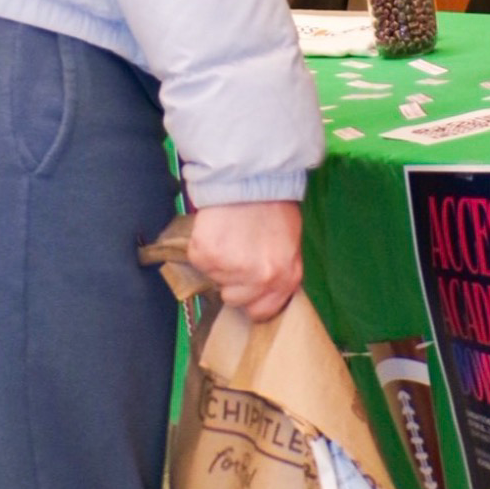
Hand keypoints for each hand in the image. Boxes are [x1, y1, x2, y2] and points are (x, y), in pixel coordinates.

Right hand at [186, 201, 303, 320]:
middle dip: (233, 281)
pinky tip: (217, 231)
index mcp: (286, 277)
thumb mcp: (290, 242)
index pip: (262, 312)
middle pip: (235, 300)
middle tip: (238, 251)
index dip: (252, 299)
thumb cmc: (273, 204)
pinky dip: (203, 250)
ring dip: (219, 264)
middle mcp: (261, 279)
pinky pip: (199, 264)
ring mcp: (233, 269)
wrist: (251, 176)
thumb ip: (280, 271)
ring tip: (230, 236)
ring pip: (216, 281)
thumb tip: (265, 289)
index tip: (247, 285)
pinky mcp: (207, 256)